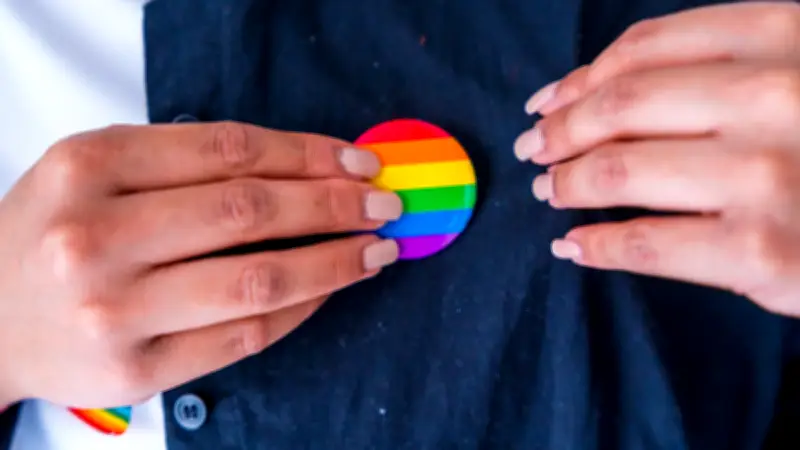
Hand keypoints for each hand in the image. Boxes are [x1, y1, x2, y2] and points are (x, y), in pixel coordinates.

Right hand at [0, 122, 400, 407]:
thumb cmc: (54, 234)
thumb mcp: (97, 170)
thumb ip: (188, 162)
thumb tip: (305, 168)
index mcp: (89, 167)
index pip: (229, 150)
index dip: (308, 154)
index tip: (357, 163)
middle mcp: (97, 237)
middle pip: (249, 211)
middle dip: (333, 205)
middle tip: (383, 204)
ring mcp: (115, 311)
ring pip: (258, 279)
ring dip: (334, 262)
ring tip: (375, 250)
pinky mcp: (135, 371)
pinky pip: (244, 336)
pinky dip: (301, 309)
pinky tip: (328, 288)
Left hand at [514, 2, 799, 315]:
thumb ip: (723, 70)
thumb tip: (596, 89)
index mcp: (787, 35)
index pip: (647, 49)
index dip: (581, 77)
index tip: (548, 101)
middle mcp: (775, 94)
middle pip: (622, 106)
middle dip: (561, 130)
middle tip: (534, 149)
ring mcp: (768, 173)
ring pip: (621, 171)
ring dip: (566, 183)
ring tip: (547, 192)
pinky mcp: (763, 251)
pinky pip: (645, 243)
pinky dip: (595, 245)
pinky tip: (572, 246)